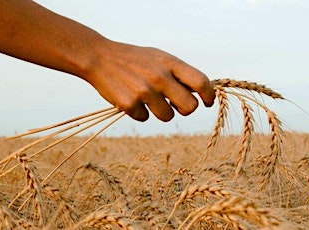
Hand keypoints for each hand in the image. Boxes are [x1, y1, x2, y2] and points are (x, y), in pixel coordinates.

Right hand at [81, 40, 214, 121]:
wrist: (100, 57)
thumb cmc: (134, 59)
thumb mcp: (158, 57)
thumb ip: (178, 73)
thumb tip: (198, 93)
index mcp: (170, 63)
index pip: (201, 82)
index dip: (208, 95)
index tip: (207, 102)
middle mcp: (160, 77)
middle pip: (190, 107)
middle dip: (184, 109)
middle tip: (175, 104)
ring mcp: (144, 92)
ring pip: (168, 116)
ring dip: (161, 112)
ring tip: (148, 99)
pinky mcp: (129, 104)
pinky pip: (145, 118)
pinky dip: (140, 112)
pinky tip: (131, 98)